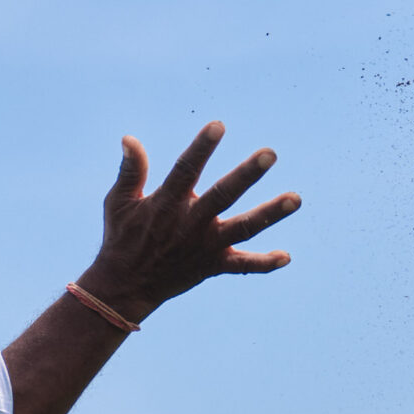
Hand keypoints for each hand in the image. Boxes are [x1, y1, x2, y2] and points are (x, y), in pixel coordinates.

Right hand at [78, 123, 299, 323]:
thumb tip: (129, 138)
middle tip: (270, 154)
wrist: (126, 287)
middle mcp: (190, 223)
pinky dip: (264, 264)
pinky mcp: (213, 266)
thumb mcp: (117, 202)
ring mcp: (205, 246)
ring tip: (296, 199)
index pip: (186, 170)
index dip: (202, 148)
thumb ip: (130, 170)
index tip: (218, 126)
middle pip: (223, 196)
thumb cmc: (122, 237)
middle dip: (247, 175)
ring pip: (242, 228)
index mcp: (167, 204)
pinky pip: (242, 266)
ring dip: (269, 214)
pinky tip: (287, 256)